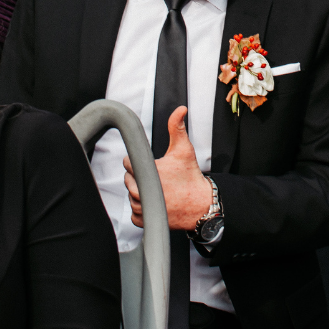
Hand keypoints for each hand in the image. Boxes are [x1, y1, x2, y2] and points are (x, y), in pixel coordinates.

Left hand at [125, 107, 211, 229]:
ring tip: (158, 189)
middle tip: (157, 177)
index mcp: (149, 170)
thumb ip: (177, 127)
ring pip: (130, 195)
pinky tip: (156, 201)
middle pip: (128, 178)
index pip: (129, 162)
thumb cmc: (191, 177)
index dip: (140, 161)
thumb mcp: (184, 149)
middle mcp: (142, 189)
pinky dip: (142, 208)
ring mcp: (142, 205)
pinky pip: (134, 212)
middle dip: (140, 176)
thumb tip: (180, 110)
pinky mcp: (144, 218)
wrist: (200, 204)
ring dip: (140, 192)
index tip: (151, 165)